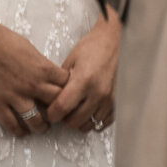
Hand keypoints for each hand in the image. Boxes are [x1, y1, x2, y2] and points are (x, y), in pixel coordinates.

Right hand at [0, 12, 69, 138]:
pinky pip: (13, 126)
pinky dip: (20, 131)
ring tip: (41, 125)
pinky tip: (22, 130)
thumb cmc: (1, 38)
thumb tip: (49, 78)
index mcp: (43, 69)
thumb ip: (41, 65)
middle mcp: (32, 85)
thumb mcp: (29, 49)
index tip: (65, 95)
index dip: (68, 91)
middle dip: (59, 110)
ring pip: (37, 122)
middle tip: (56, 113)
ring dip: (41, 126)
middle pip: (57, 106)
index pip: (67, 87)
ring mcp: (14, 96)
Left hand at [45, 11, 118, 132]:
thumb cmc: (93, 46)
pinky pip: (103, 122)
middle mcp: (98, 92)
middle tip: (62, 110)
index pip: (62, 107)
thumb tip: (51, 97)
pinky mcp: (117, 102)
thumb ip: (61, 81)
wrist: (114, 41)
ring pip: (89, 125)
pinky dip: (94, 119)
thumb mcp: (71, 59)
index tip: (49, 112)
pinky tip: (89, 109)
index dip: (52, 114)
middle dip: (64, 118)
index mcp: (83, 80)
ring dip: (79, 120)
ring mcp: (109, 99)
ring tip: (76, 108)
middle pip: (74, 121)